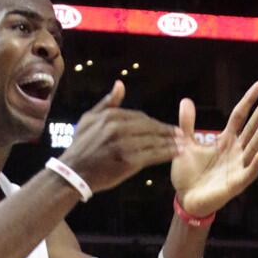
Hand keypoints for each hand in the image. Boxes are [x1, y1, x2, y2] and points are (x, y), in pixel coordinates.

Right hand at [59, 81, 182, 192]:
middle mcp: (118, 128)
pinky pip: (153, 155)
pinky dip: (167, 153)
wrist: (74, 173)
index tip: (165, 126)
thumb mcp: (89, 119)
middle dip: (167, 131)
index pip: (140, 117)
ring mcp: (124, 144)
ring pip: (154, 140)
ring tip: (183, 143)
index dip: (155, 123)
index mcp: (110, 116)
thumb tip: (120, 84)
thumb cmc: (80, 146)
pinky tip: (177, 153)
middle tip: (180, 134)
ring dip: (171, 142)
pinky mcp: (129, 161)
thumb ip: (107, 103)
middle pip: (150, 127)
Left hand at [172, 81, 257, 216]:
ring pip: (254, 147)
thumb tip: (186, 100)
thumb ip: (188, 124)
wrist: (186, 199)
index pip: (240, 116)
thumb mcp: (186, 144)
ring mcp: (238, 167)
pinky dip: (255, 164)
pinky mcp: (236, 183)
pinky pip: (249, 172)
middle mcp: (236, 151)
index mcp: (226, 140)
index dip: (249, 100)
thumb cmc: (189, 174)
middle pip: (251, 128)